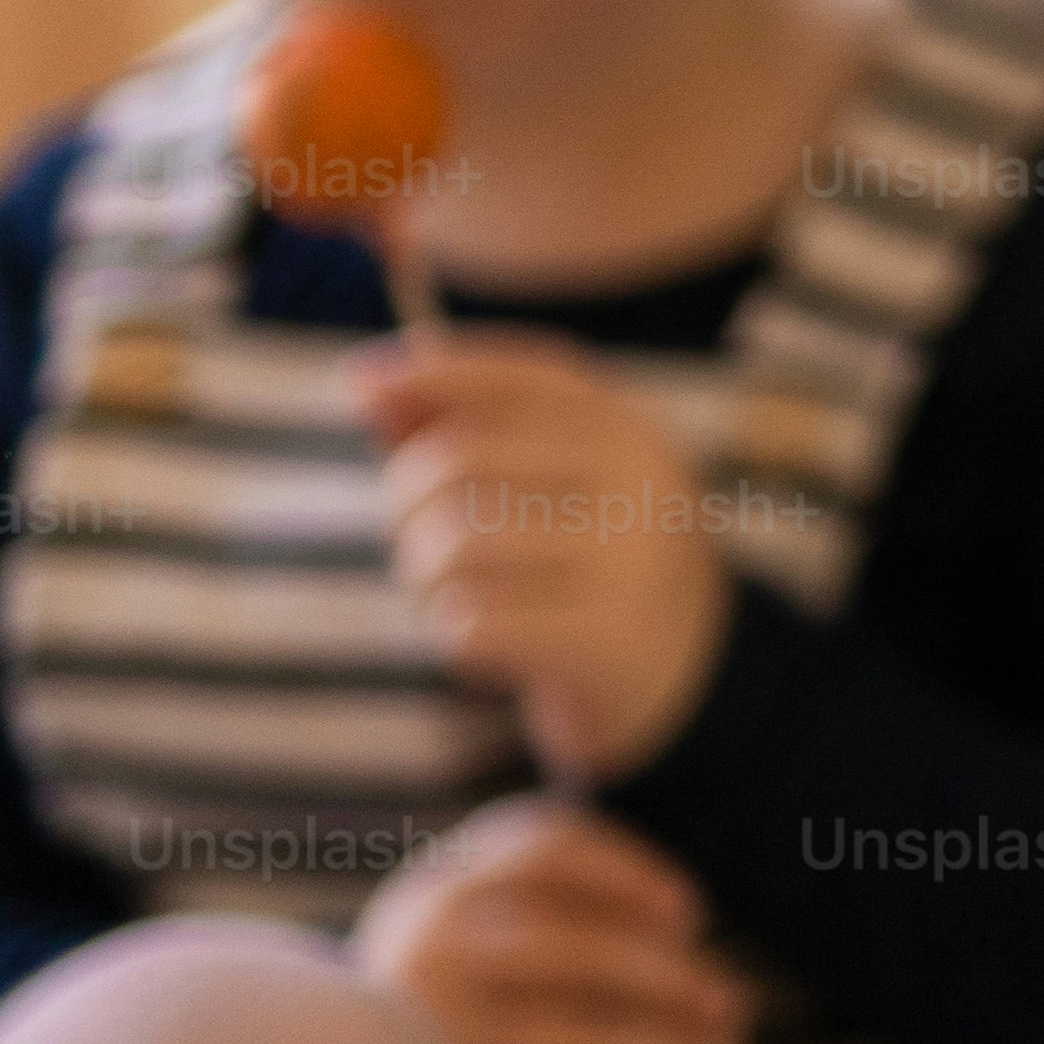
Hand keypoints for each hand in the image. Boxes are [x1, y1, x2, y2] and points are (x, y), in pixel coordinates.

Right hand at [351, 793, 754, 1043]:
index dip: (630, 873)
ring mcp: (428, 1039)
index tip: (693, 914)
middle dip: (677, 984)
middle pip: (583, 955)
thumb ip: (557, 896)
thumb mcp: (470, 915)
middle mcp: (427, 952)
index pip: (546, 850)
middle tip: (737, 1009)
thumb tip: (685, 927)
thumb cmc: (436, 989)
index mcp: (440, 887)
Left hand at [361, 334, 738, 782]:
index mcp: (626, 430)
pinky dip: (458, 637)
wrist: (686, 672)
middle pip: (457, 460)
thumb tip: (369, 388)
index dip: (430, 371)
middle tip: (412, 540)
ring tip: (455, 595)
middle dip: (404, 505)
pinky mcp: (604, 638)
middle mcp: (636, 481)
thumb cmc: (582, 562)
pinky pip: (472, 624)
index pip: (515, 375)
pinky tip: (494, 643)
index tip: (357, 384)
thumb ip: (464, 429)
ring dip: (426, 580)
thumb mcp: (545, 483)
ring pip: (453, 547)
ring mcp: (628, 560)